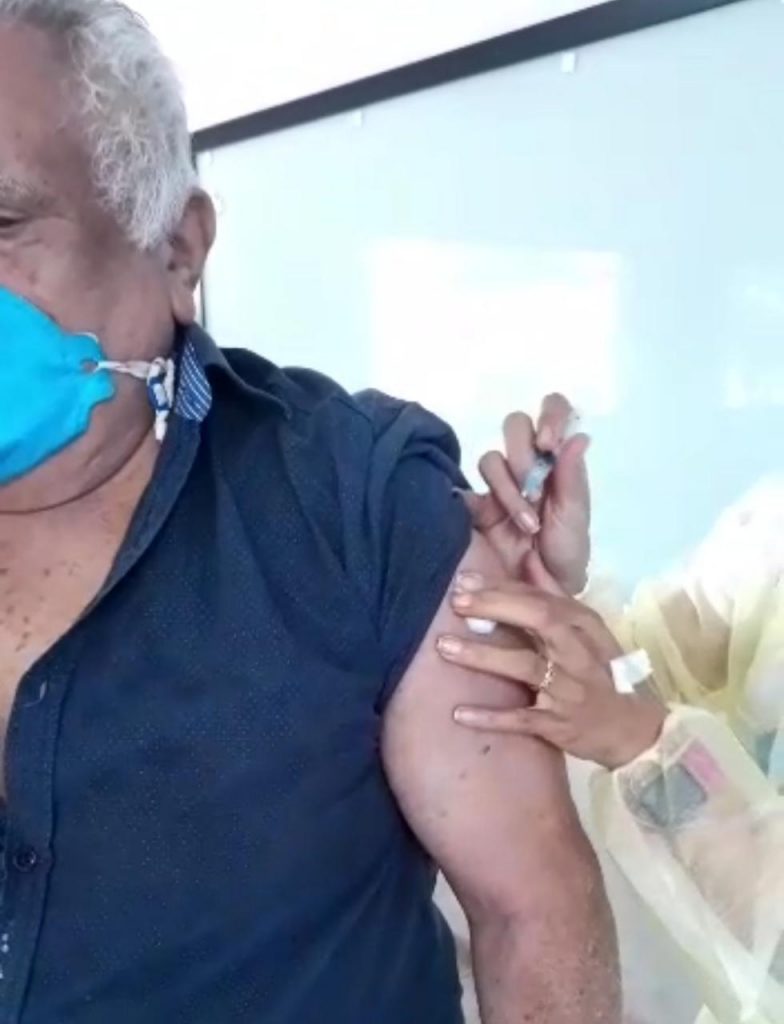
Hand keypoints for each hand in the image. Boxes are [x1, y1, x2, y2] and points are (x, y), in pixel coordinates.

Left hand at [437, 560, 666, 768]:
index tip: (464, 581)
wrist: (630, 727)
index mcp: (582, 625)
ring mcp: (569, 689)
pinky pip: (522, 719)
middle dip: (495, 608)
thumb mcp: (585, 628)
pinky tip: (460, 714)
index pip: (541, 598)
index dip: (501, 589)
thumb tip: (527, 555)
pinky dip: (491, 717)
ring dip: (483, 656)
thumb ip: (552, 592)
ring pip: (524, 667)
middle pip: (538, 621)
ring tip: (444, 647)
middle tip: (455, 603)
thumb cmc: (598, 670)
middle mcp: (577, 652)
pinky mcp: (558, 724)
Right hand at [465, 394, 590, 594]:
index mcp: (557, 461)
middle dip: (523, 453)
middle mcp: (527, 465)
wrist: (541, 594)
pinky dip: (478, 500)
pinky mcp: (475, 507)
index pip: (554, 413)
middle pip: (515, 426)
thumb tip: (578, 437)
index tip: (549, 443)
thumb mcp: (574, 519)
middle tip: (535, 487)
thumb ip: (572, 479)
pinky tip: (491, 519)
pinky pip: (466, 490)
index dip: (549, 415)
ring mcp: (499, 485)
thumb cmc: (566, 555)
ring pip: (491, 458)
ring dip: (510, 488)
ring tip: (526, 523)